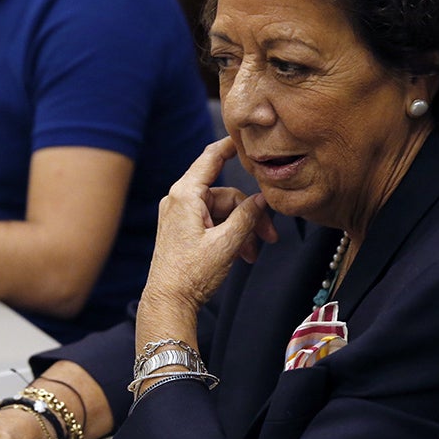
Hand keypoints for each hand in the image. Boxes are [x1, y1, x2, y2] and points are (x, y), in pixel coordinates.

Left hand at [138, 138, 278, 339]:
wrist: (168, 301)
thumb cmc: (191, 273)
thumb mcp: (227, 243)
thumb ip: (247, 217)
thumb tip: (262, 199)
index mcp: (185, 195)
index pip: (211, 158)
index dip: (230, 146)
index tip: (245, 136)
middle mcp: (180, 200)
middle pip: (225, 194)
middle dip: (250, 215)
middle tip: (270, 236)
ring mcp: (181, 215)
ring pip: (222, 212)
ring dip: (242, 230)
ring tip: (252, 253)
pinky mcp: (183, 230)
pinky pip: (213, 223)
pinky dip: (230, 236)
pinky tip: (242, 255)